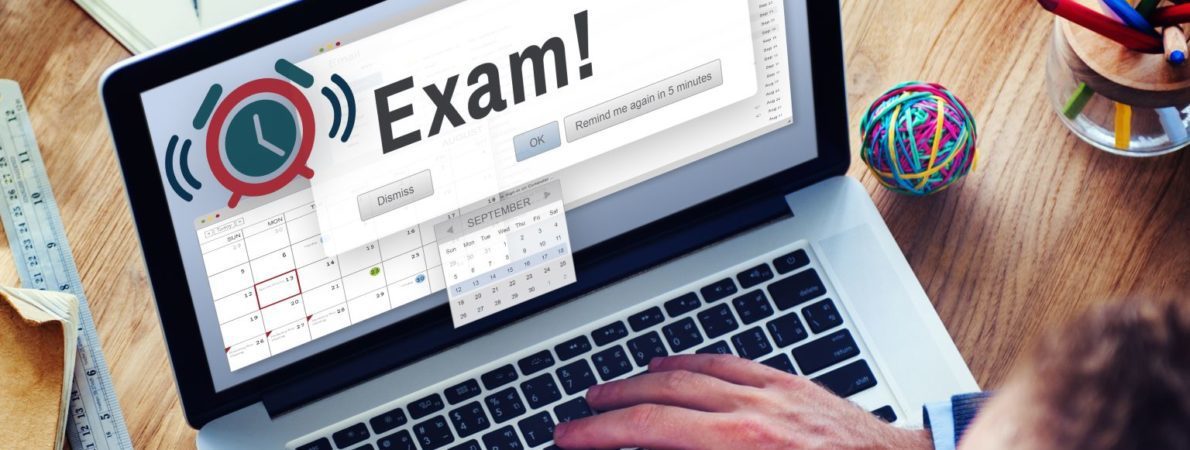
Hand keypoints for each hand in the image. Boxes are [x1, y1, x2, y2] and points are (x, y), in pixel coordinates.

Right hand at [552, 354, 930, 449]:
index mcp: (739, 444)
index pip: (650, 430)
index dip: (601, 434)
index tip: (571, 437)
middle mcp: (753, 411)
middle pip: (662, 396)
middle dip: (612, 404)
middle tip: (580, 415)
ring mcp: (773, 393)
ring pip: (691, 373)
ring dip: (644, 379)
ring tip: (613, 388)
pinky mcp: (792, 386)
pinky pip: (731, 363)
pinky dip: (693, 361)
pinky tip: (674, 364)